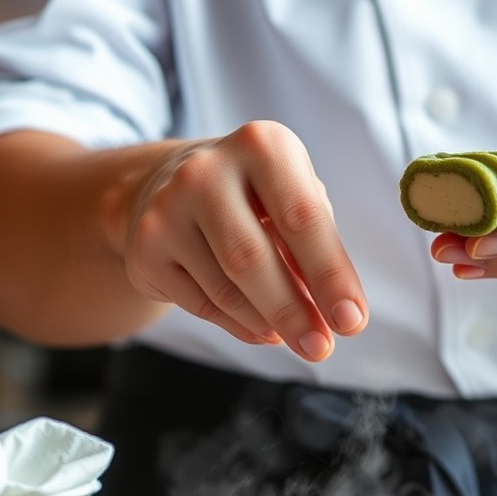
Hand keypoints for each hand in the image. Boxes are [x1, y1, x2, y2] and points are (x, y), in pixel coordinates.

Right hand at [124, 120, 367, 359]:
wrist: (169, 188)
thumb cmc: (254, 197)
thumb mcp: (294, 198)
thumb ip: (318, 245)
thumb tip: (332, 310)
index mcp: (261, 146)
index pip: (303, 218)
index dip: (331, 276)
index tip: (352, 322)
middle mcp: (206, 171)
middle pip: (253, 258)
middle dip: (293, 312)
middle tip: (321, 349)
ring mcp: (166, 210)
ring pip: (226, 290)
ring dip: (268, 323)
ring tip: (296, 338)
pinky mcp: (145, 250)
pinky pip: (201, 305)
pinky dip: (240, 325)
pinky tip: (262, 329)